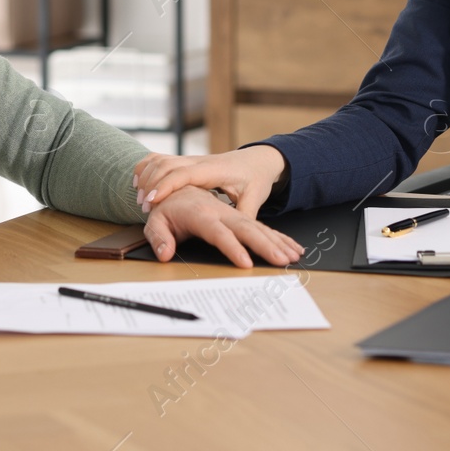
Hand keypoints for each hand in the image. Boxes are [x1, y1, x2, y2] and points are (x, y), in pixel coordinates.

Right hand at [133, 146, 285, 218]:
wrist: (258, 160)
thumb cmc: (256, 180)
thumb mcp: (254, 199)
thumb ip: (245, 216)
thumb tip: (238, 237)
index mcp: (215, 170)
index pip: (186, 174)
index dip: (167, 185)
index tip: (153, 199)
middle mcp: (201, 162)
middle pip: (168, 165)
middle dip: (152, 184)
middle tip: (144, 207)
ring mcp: (193, 160)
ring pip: (162, 160)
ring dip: (147, 177)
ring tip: (140, 200)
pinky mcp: (188, 161)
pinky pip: (161, 158)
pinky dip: (146, 167)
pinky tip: (137, 181)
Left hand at [142, 185, 303, 267]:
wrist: (179, 188)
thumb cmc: (168, 208)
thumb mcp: (155, 221)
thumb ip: (158, 237)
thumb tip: (164, 254)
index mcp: (201, 213)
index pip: (218, 232)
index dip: (233, 247)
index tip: (245, 263)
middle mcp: (221, 212)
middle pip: (247, 229)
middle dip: (266, 245)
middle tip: (282, 261)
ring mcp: (233, 215)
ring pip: (259, 228)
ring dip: (278, 242)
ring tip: (294, 257)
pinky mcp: (240, 218)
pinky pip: (263, 228)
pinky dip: (280, 238)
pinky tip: (293, 248)